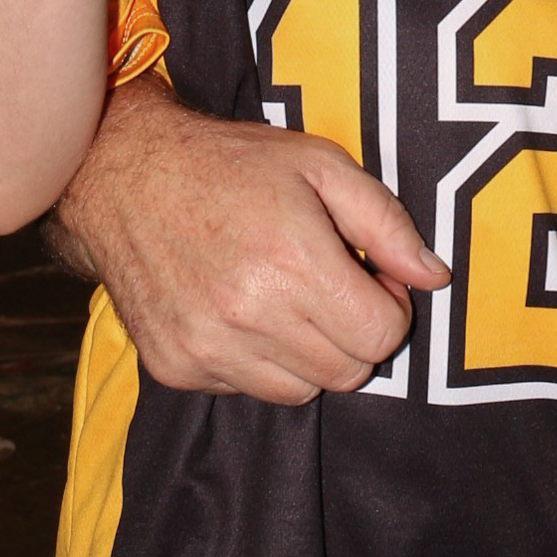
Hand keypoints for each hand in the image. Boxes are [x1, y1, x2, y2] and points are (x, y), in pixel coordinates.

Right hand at [54, 75, 448, 403]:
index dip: (390, 308)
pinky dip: (259, 361)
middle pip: (348, 372)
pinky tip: (242, 311)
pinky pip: (248, 389)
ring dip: (310, 355)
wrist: (123, 176)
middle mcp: (249, 315)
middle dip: (355, 333)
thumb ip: (386, 224)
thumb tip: (433, 277)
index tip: (369, 279)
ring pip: (301, 392)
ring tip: (287, 300)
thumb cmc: (232, 165)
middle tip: (332, 288)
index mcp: (294, 263)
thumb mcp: (322, 166)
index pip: (382, 337)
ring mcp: (207, 348)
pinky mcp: (177, 367)